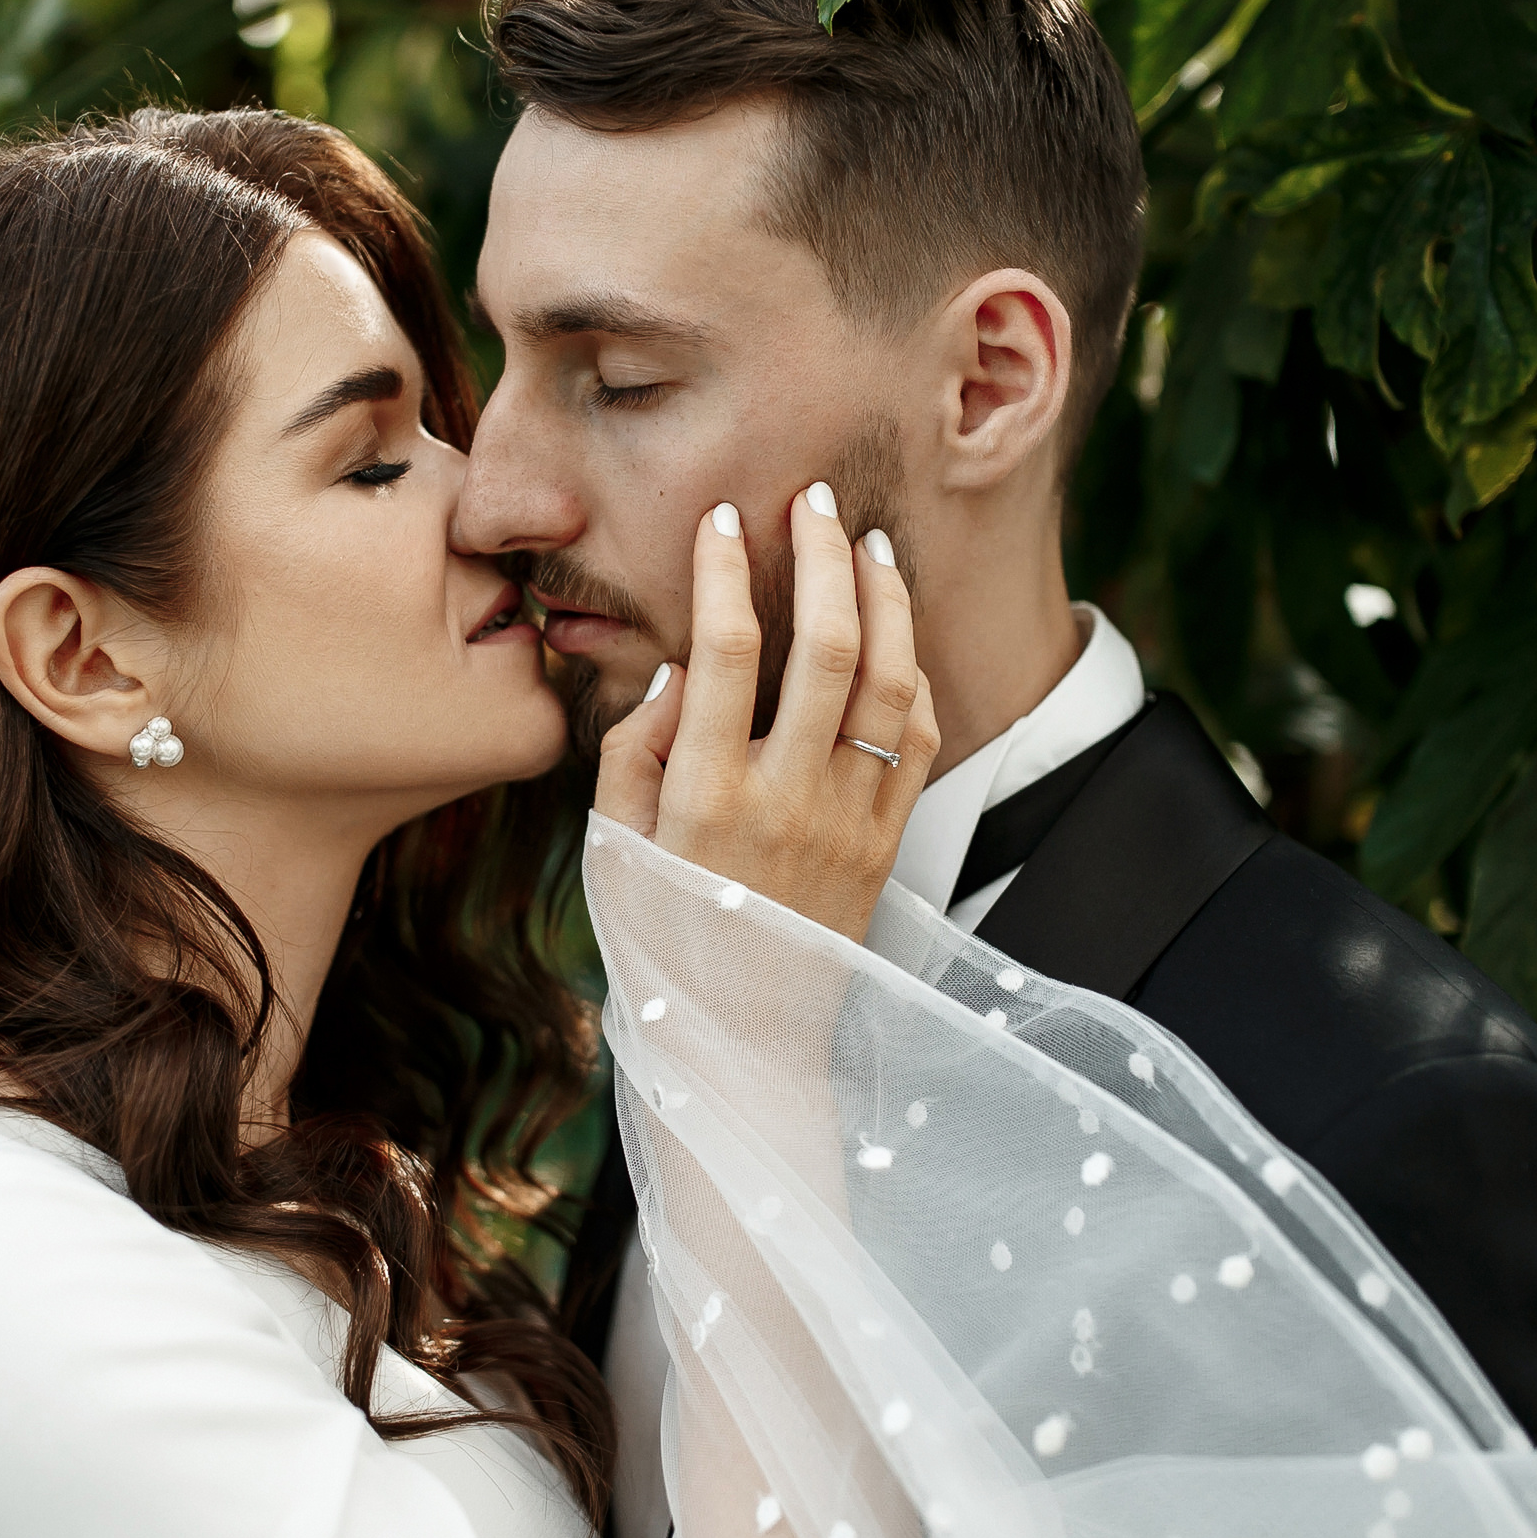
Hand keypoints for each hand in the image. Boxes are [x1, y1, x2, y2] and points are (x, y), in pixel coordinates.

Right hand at [595, 484, 937, 940]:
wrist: (742, 1037)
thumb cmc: (661, 934)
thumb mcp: (614, 844)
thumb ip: (635, 748)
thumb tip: (681, 668)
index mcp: (710, 795)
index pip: (727, 650)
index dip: (725, 571)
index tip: (723, 519)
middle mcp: (791, 799)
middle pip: (830, 645)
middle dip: (825, 555)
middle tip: (813, 500)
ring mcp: (852, 820)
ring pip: (894, 681)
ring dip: (887, 599)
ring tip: (867, 544)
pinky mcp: (890, 840)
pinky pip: (922, 736)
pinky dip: (916, 672)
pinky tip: (896, 633)